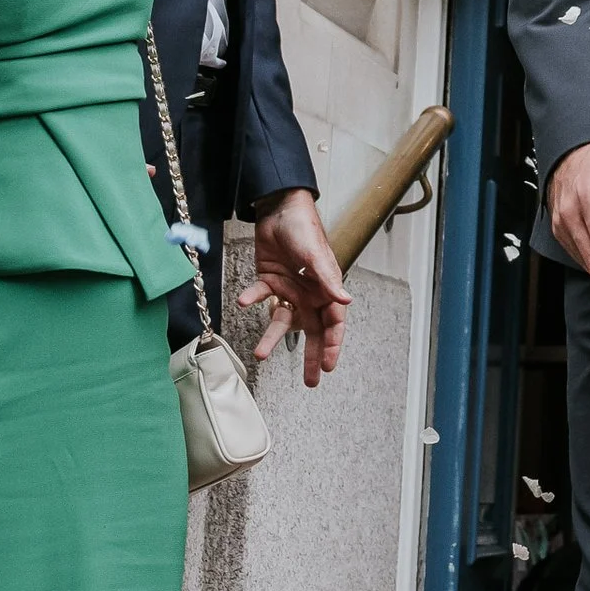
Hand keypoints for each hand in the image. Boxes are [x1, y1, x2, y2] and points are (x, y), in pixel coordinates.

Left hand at [244, 188, 349, 383]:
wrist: (278, 208)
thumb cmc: (304, 229)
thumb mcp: (317, 256)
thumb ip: (329, 281)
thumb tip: (346, 302)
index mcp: (326, 289)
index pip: (333, 323)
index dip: (332, 346)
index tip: (327, 367)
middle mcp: (309, 294)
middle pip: (312, 331)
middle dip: (311, 356)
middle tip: (311, 382)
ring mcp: (289, 289)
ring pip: (283, 321)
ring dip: (272, 338)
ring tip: (260, 354)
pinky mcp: (269, 281)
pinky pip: (261, 297)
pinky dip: (253, 300)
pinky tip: (243, 301)